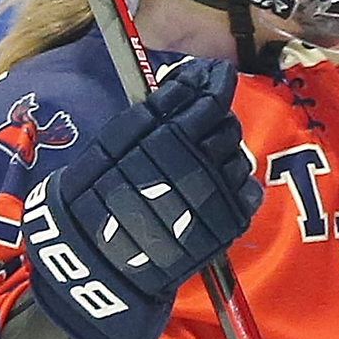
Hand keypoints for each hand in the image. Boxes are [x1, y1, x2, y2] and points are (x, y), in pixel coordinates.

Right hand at [22, 57, 260, 338]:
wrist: (95, 265)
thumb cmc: (90, 203)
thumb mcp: (107, 147)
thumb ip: (149, 114)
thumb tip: (187, 80)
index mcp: (161, 136)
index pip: (203, 96)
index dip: (211, 80)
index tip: (211, 73)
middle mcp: (191, 161)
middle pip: (224, 124)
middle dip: (218, 115)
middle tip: (203, 118)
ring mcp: (212, 193)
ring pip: (237, 156)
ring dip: (225, 153)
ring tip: (204, 161)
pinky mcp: (225, 224)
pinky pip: (247, 192)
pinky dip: (238, 186)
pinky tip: (221, 187)